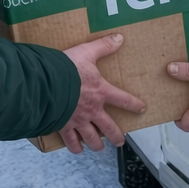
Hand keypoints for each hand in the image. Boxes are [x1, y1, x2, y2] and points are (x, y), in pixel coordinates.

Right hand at [60, 34, 146, 153]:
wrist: (46, 84)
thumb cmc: (66, 68)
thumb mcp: (87, 52)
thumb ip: (103, 46)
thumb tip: (119, 38)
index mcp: (100, 92)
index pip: (123, 100)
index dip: (134, 105)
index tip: (142, 109)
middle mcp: (92, 110)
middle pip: (109, 127)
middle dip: (116, 135)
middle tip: (120, 141)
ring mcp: (78, 120)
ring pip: (91, 137)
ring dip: (97, 144)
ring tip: (99, 147)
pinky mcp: (63, 126)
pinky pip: (71, 141)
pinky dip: (75, 147)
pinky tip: (77, 149)